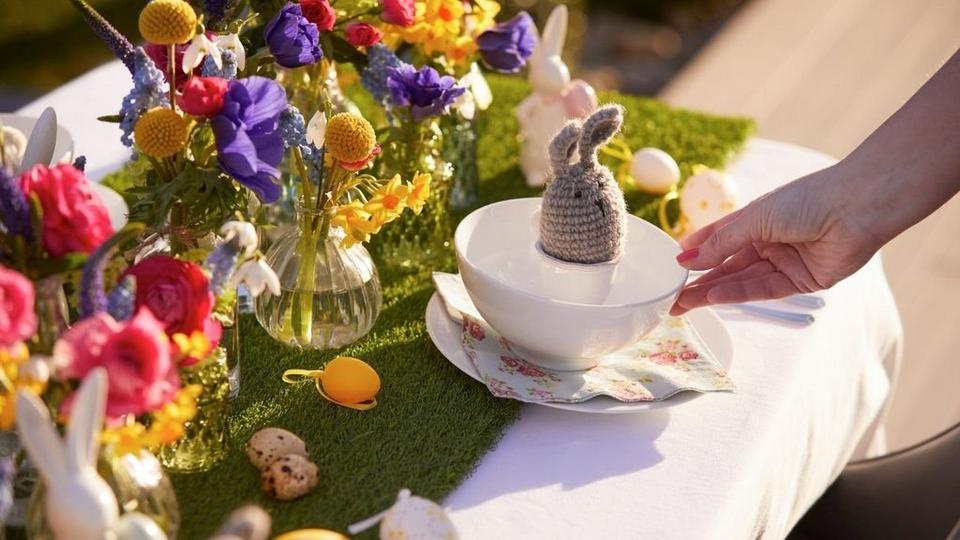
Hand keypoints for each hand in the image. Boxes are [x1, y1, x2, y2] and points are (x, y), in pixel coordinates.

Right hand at [670, 165, 884, 314]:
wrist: (856, 206)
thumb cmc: (807, 200)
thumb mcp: (755, 218)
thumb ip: (721, 244)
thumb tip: (687, 259)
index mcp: (757, 220)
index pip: (719, 240)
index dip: (696, 253)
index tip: (672, 266)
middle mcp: (769, 242)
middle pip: (727, 266)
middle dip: (698, 282)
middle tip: (671, 297)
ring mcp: (784, 262)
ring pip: (741, 281)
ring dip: (711, 292)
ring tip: (682, 302)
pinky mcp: (801, 281)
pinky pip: (763, 290)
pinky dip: (737, 293)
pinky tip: (712, 296)